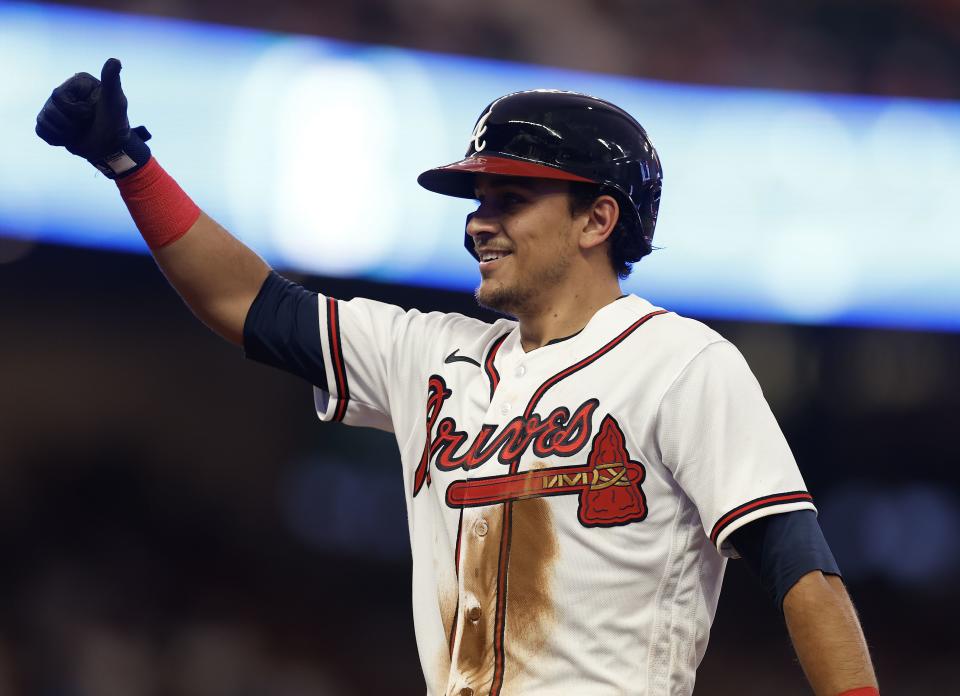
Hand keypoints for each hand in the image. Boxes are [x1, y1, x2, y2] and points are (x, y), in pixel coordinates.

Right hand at [36, 58, 151, 177]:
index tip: (92, 113)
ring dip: (66, 133)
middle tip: (86, 123)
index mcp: (78, 82)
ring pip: (45, 120)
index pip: (58, 96)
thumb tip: (115, 60)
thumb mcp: (115, 103)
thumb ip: (112, 81)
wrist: (111, 147)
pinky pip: (41, 130)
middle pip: (50, 108)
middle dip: (71, 123)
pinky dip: (56, 139)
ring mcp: (54, 106)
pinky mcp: (49, 122)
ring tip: (80, 131)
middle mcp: (64, 91)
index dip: (76, 110)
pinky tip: (70, 137)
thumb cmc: (115, 123)